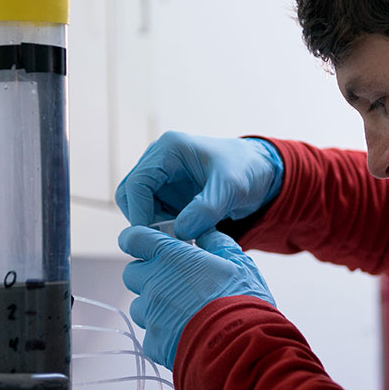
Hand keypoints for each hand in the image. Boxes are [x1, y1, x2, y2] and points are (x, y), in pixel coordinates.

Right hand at [115, 131, 283, 239]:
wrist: (259, 173)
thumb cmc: (246, 171)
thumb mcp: (231, 188)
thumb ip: (207, 208)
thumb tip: (181, 231)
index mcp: (169, 150)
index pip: (137, 183)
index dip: (140, 213)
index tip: (155, 238)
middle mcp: (159, 161)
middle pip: (129, 195)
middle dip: (144, 220)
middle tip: (169, 239)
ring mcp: (161, 178)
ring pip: (138, 207)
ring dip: (154, 226)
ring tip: (184, 237)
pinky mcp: (167, 194)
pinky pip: (153, 215)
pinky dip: (164, 228)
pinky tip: (187, 235)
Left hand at [119, 226, 275, 368]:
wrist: (239, 347)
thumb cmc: (242, 302)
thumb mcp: (239, 263)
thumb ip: (217, 244)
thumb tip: (207, 234)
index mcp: (172, 258)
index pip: (134, 238)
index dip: (136, 239)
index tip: (144, 243)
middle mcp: (154, 284)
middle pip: (132, 273)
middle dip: (147, 275)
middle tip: (172, 281)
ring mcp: (151, 315)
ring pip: (139, 306)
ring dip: (154, 306)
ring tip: (183, 313)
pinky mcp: (153, 343)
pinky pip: (150, 335)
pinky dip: (163, 334)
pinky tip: (186, 334)